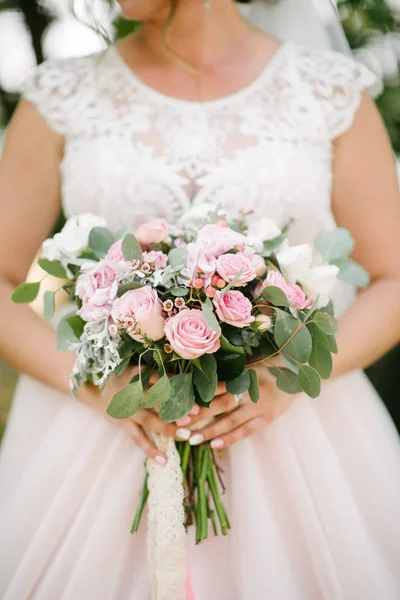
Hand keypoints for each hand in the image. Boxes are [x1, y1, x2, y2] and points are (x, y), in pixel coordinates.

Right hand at [78, 366, 197, 465]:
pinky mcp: (123, 423)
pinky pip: (138, 438)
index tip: (194, 391)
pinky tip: (164, 461)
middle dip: (177, 408)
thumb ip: (158, 374)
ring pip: (150, 420)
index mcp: (139, 375)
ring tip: (186, 436)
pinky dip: (150, 449)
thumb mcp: (138, 370)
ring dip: (168, 428)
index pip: (161, 378)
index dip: (177, 385)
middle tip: (196, 415)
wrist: (93, 387)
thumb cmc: (124, 377)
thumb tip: (188, 378)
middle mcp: (133, 391)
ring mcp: (128, 409)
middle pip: (158, 400)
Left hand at [185, 366, 294, 448]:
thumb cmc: (267, 368)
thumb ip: (228, 375)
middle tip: (180, 424)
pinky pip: (246, 430)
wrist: (297, 374)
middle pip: (222, 404)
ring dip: (211, 431)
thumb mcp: (247, 366)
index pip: (216, 386)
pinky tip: (215, 444)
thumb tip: (200, 382)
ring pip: (232, 421)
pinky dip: (230, 438)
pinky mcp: (268, 418)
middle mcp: (251, 390)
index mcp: (243, 374)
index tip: (181, 405)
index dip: (199, 396)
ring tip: (193, 439)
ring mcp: (260, 406)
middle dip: (200, 415)